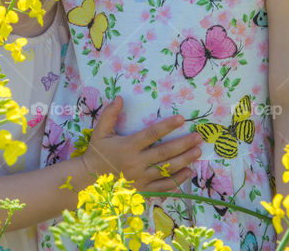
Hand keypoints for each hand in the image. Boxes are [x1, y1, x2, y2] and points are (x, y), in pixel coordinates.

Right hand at [81, 96, 201, 191]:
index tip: (181, 119)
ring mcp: (141, 178)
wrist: (89, 180)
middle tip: (198, 137)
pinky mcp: (143, 190)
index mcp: (128, 146)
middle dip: (184, 144)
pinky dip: (177, 180)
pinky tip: (188, 172)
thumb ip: (109, 114)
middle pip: (165, 152)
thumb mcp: (100, 132)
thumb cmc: (97, 153)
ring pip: (167, 169)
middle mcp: (136, 162)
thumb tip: (120, 97)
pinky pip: (164, 186)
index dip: (167, 126)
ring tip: (198, 152)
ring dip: (185, 160)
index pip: (152, 134)